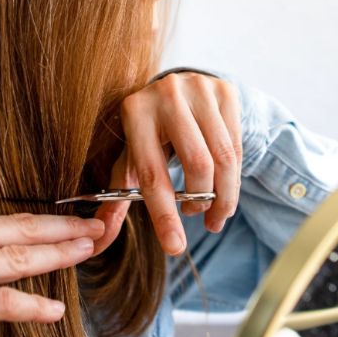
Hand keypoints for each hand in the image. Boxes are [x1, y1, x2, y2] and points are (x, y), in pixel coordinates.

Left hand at [94, 72, 241, 255]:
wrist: (177, 90)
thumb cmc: (150, 133)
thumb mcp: (131, 159)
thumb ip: (117, 197)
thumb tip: (99, 238)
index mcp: (135, 113)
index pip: (152, 174)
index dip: (164, 215)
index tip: (176, 247)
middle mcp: (166, 95)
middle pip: (197, 165)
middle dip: (201, 202)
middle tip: (196, 216)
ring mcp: (199, 89)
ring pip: (223, 158)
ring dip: (223, 197)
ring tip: (214, 212)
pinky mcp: (225, 90)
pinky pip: (238, 145)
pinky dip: (234, 177)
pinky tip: (225, 188)